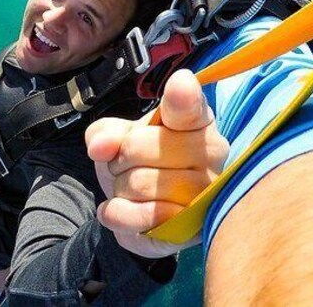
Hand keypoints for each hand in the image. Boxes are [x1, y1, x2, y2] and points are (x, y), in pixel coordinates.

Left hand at [84, 69, 229, 257]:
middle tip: (128, 164)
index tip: (181, 83)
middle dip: (118, 158)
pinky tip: (120, 209)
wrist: (144, 209)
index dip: (182, 96)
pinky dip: (116, 213)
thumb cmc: (140, 161)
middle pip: (139, 148)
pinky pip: (140, 217)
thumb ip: (106, 133)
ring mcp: (207, 194)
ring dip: (119, 187)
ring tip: (132, 188)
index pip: (189, 108)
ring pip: (137, 184)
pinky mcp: (192, 228)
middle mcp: (213, 154)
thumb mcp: (119, 137)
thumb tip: (99, 147)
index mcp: (197, 121)